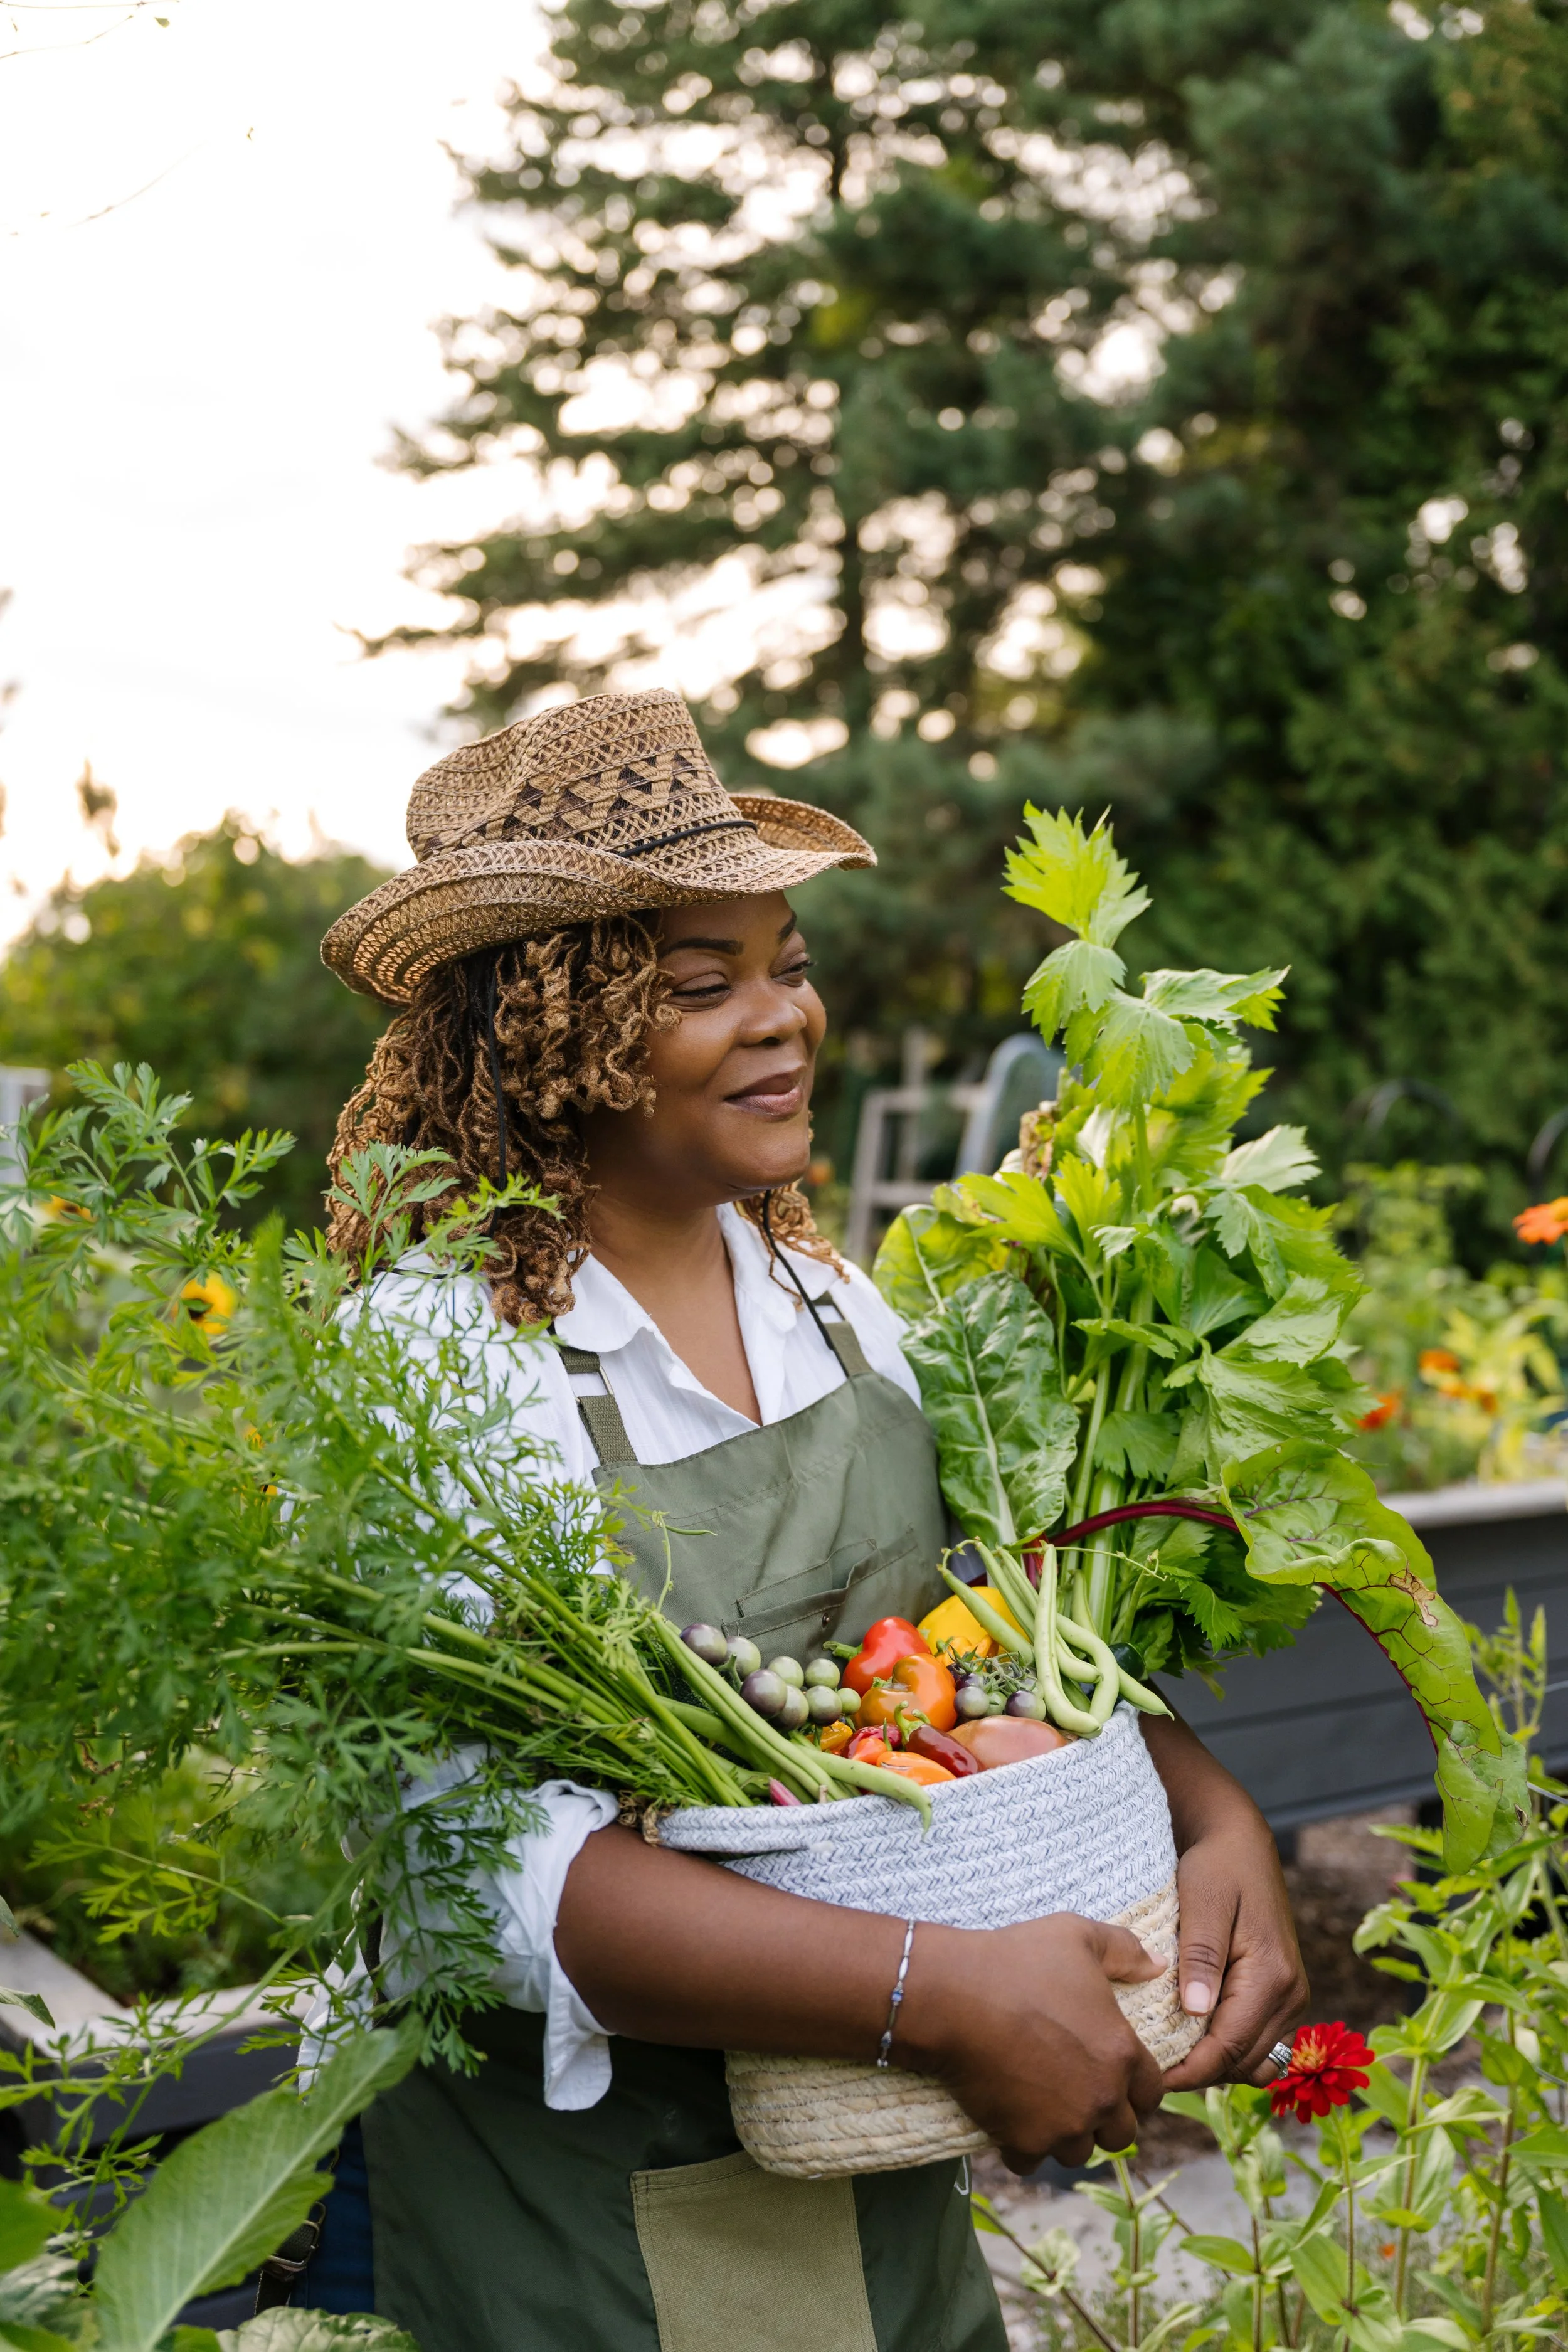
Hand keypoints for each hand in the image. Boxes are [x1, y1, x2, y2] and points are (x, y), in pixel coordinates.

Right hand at [896, 1914, 1166, 2173]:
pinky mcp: (1024, 2141)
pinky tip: (1010, 2121)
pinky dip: (1022, 2147)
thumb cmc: (1016, 1961)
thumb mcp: (1076, 1936)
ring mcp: (1063, 2125)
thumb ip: (1124, 1950)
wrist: (952, 1997)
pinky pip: (1032, 2162)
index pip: (1152, 2091)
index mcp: (1121, 2052)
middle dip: (1104, 2118)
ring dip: (1066, 2136)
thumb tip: (1157, 1966)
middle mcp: (1101, 2096)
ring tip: (1045, 2110)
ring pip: (1079, 2152)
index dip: (1135, 2086)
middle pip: (1121, 2133)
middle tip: (1078, 2095)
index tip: (1113, 2077)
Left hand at [1141, 1716, 1307, 2090]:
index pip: (1229, 2047)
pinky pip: (1257, 2041)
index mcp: (1272, 1976)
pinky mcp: (1282, 1994)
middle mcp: (1291, 1995)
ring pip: (1253, 2060)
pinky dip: (1228, 2048)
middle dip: (1199, 2072)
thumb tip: (1196, 2011)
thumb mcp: (1202, 1901)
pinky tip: (1192, 2034)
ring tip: (1167, 2053)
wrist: (1241, 1841)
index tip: (1148, 2076)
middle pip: (1242, 2062)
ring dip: (1214, 2063)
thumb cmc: (1217, 1865)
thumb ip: (1201, 1956)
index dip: (1188, 2070)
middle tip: (1148, 2068)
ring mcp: (1291, 1997)